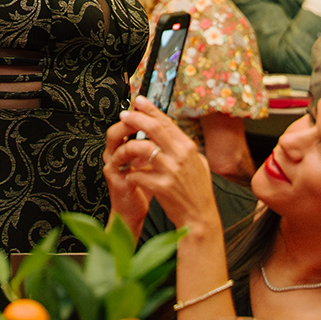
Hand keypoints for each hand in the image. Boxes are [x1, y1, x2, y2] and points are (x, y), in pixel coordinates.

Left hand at [104, 97, 214, 231]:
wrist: (200, 217)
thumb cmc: (198, 191)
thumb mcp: (198, 164)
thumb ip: (185, 148)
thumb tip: (172, 132)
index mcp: (188, 148)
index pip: (166, 122)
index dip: (150, 109)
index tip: (138, 101)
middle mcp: (180, 156)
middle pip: (154, 128)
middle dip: (136, 118)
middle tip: (124, 115)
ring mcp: (171, 171)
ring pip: (142, 148)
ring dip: (127, 147)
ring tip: (120, 148)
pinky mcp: (162, 186)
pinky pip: (137, 173)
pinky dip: (129, 172)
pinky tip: (127, 174)